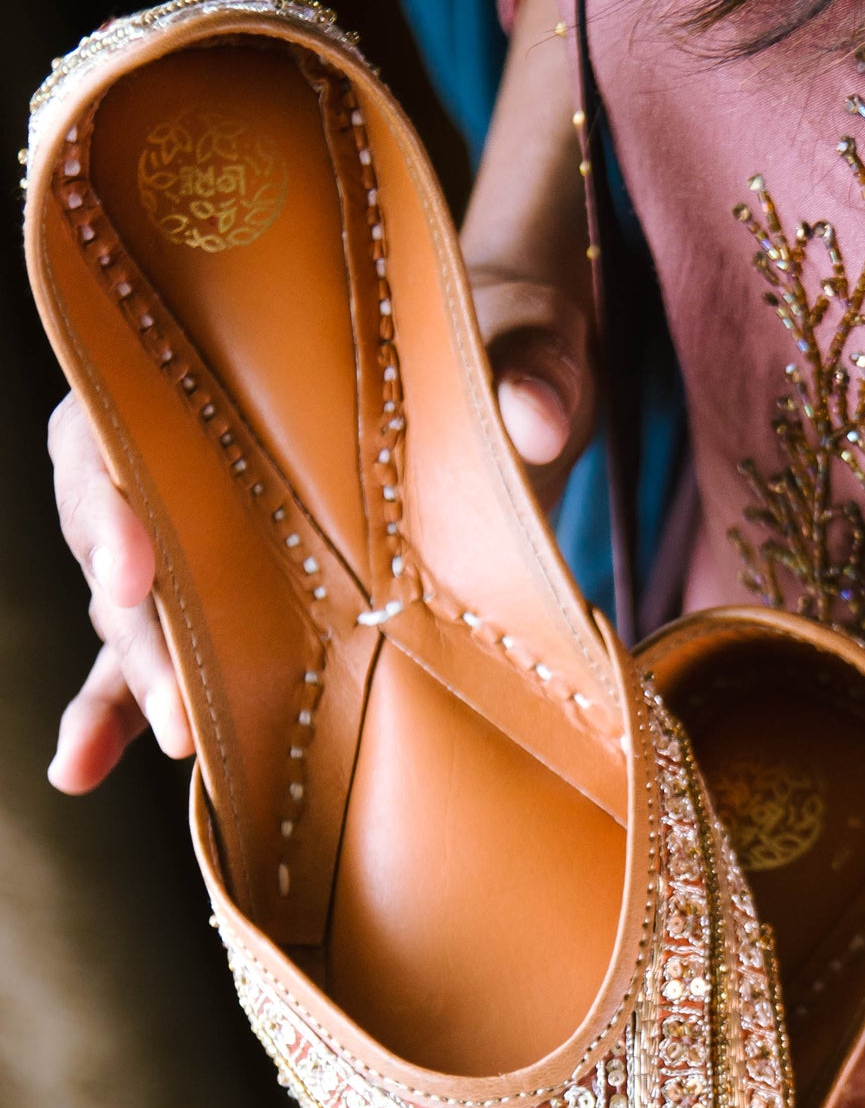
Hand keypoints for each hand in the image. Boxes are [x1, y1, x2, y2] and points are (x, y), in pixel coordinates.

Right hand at [49, 0, 591, 797]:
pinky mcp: (238, 614)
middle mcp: (198, 454)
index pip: (123, 421)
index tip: (132, 569)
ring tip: (182, 744)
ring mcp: (212, 543)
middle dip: (140, 625)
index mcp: (227, 361)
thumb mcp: (531, 335)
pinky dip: (114, 719)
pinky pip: (158, 668)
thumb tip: (540, 423)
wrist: (516, 409)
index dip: (110, 496)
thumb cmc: (502, 351)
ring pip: (140, 612)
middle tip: (182, 704)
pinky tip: (80, 772)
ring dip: (144, 684)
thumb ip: (534, 365)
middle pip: (121, 532)